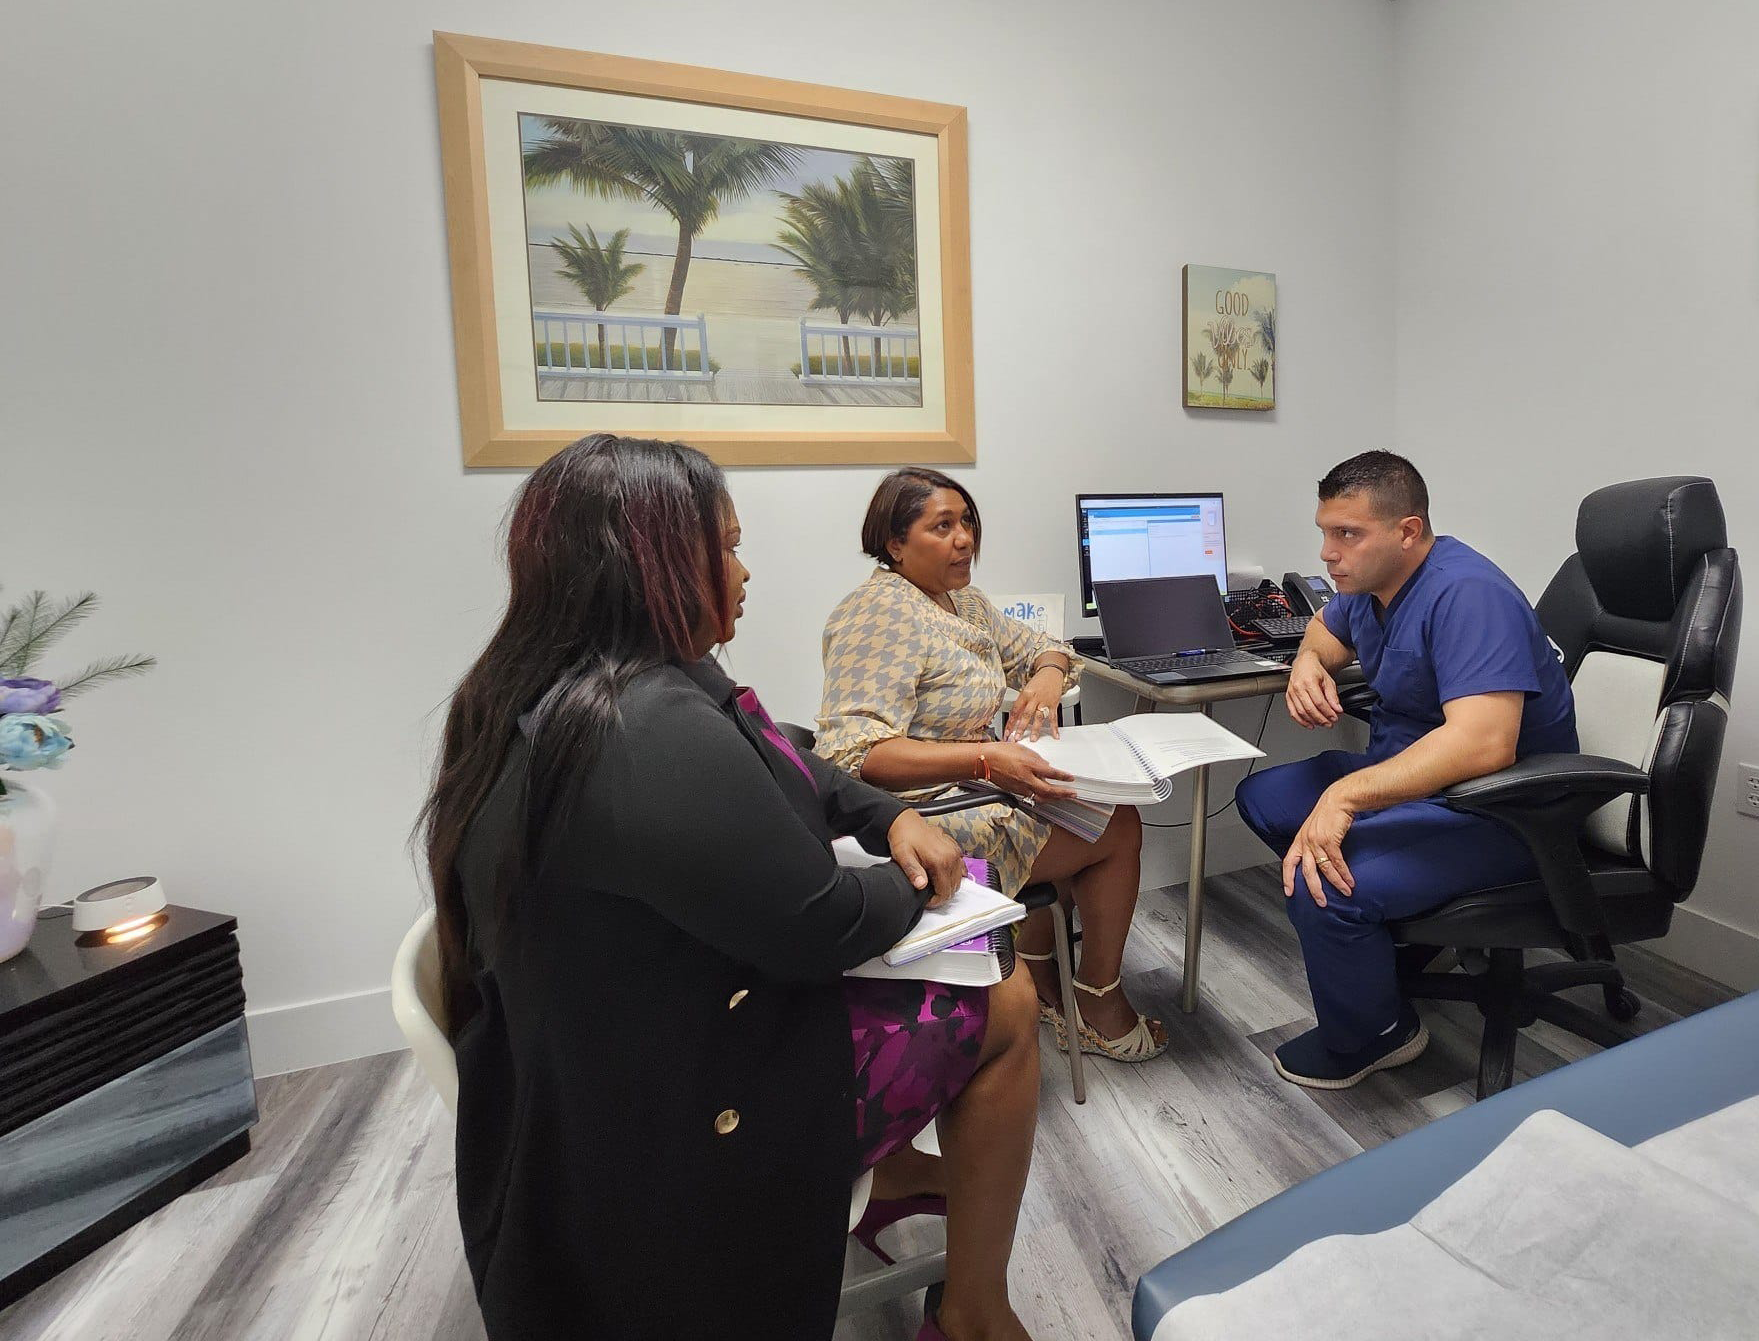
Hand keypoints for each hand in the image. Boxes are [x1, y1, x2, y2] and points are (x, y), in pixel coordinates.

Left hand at [887, 809, 965, 906]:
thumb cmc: (904, 837)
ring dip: (948, 886)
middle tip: (928, 896)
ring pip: (959, 879)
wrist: (906, 822)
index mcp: (940, 859)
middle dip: (942, 895)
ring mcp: (955, 852)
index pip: (945, 891)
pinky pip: (961, 868)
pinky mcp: (955, 848)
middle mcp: (951, 856)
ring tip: (933, 886)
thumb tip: (921, 885)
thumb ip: (913, 871)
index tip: (926, 901)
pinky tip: (943, 876)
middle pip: (953, 887)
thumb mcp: (903, 856)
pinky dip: (954, 875)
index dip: (936, 901)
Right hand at [984, 742, 1078, 801]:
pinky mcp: (1015, 791)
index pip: (1051, 773)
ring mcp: (1020, 787)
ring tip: (1062, 797)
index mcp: (1029, 765)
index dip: (1063, 776)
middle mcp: (1026, 779)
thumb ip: (1036, 758)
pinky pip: (1031, 797)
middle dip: (1063, 793)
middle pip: (1049, 790)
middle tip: (1072, 793)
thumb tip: (1046, 766)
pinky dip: (1041, 797)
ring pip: (1040, 797)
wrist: (984, 761)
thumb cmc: (1000, 752)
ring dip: (1053, 798)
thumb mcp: (1022, 749)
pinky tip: (1045, 796)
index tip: (1070, 778)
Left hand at [1004, 667, 1065, 741]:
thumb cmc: (1038, 681)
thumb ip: (1022, 704)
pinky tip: (1055, 735)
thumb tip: (1016, 718)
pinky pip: (1053, 717)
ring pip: (1039, 717)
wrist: (1051, 672)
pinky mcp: (1054, 704)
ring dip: (1035, 729)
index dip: (1010, 723)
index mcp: (1025, 694)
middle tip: (1017, 738)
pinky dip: (1054, 727)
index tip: (1007, 732)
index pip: (1015, 710)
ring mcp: (1044, 701)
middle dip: (1020, 728)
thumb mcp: (1026, 690)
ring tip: (1032, 739)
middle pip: (1026, 715)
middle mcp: (1034, 698)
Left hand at [1281, 787, 1357, 905]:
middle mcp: (1305, 842)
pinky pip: (1337, 862)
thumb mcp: (1313, 829)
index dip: (1288, 878)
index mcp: (1299, 840)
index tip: (1289, 892)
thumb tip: (1317, 860)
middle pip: (1306, 871)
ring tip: (1345, 892)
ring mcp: (1316, 841)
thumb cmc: (1328, 814)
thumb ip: (1312, 844)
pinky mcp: (1330, 840)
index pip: (1288, 862)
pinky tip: (1349, 881)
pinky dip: (1344, 874)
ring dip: (1336, 883)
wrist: (1338, 800)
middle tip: (1321, 902)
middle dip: (1314, 889)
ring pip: (1324, 869)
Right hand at [1286, 650, 1342, 728]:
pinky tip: (1309, 724)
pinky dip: (1301, 721)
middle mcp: (1298, 688)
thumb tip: (1337, 709)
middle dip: (1321, 719)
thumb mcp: (1328, 681)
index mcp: (1309, 682)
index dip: (1327, 712)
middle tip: (1329, 723)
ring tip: (1321, 724)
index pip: (1319, 702)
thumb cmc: (1315, 671)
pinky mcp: (1288, 697)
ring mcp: (1292, 693)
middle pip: (1310, 709)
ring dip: (1312, 721)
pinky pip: (1293, 712)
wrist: (1304, 664)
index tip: (1334, 718)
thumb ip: (1333, 696)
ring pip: (1301, 712)